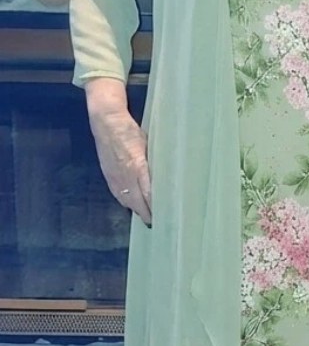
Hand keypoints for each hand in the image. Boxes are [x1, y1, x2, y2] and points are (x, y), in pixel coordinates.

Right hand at [90, 107, 151, 226]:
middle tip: (156, 222)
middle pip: (137, 202)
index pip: (148, 193)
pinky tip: (131, 204)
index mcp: (137, 167)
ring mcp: (115, 178)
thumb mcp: (146, 144)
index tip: (164, 214)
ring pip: (126, 200)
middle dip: (146, 213)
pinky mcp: (108, 176)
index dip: (155, 206)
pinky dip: (126, 202)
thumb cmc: (130, 131)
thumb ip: (151, 162)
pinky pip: (118, 195)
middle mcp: (125, 176)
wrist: (107, 124)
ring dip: (136, 209)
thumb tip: (161, 175)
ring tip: (146, 216)